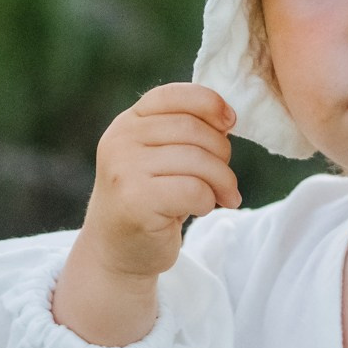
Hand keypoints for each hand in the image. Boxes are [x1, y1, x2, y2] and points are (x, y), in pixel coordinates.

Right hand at [80, 82, 241, 280]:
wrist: (116, 251)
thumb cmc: (149, 201)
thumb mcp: (159, 157)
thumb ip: (183, 133)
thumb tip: (227, 118)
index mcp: (128, 123)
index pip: (174, 95)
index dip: (209, 103)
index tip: (230, 123)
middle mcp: (120, 140)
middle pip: (193, 129)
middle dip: (222, 154)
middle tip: (226, 180)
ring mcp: (124, 170)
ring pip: (198, 160)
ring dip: (222, 181)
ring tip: (223, 196)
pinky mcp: (135, 201)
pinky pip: (194, 190)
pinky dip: (208, 201)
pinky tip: (202, 209)